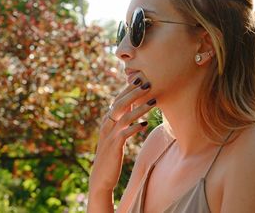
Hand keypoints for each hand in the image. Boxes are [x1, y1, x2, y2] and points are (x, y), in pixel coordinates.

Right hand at [89, 77, 156, 192]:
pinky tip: (145, 124)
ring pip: (125, 117)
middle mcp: (107, 124)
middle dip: (135, 93)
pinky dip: (135, 127)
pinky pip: (125, 133)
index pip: (118, 99)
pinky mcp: (114, 146)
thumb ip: (122, 119)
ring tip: (153, 101)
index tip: (140, 78)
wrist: (101, 176)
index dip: (129, 88)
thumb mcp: (116, 134)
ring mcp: (110, 135)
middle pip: (121, 104)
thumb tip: (133, 104)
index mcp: (107, 120)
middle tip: (148, 83)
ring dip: (140, 108)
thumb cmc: (111, 153)